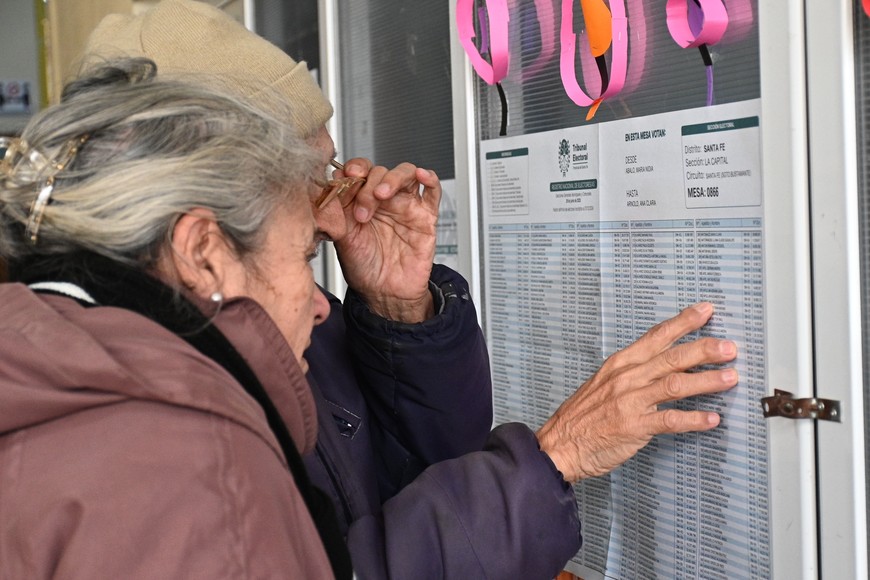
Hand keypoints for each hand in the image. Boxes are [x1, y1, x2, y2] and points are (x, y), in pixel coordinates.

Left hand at [331, 158, 441, 322]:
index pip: (359, 171)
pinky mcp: (426, 217)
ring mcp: (405, 206)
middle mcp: (384, 200)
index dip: (353, 169)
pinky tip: (420, 176)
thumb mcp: (342, 237)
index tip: (346, 177)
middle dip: (368, 185)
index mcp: (361, 200)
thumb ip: (337, 209)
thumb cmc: (364, 268)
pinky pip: (433, 191)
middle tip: (361, 210)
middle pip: (380, 172)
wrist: (384, 293)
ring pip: (405, 173)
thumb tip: (330, 182)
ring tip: (382, 195)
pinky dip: (429, 178)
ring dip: (392, 178)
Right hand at [535, 302, 737, 482]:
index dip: (683, 322)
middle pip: (672, 357)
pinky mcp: (634, 426)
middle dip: (704, 349)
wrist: (559, 444)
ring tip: (730, 378)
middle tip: (729, 347)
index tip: (705, 311)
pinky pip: (670, 420)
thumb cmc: (581, 417)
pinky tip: (711, 419)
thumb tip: (665, 366)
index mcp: (619, 364)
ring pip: (675, 384)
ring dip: (707, 381)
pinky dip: (693, 419)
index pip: (656, 336)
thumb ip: (632, 373)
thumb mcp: (603, 383)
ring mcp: (630, 401)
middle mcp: (626, 378)